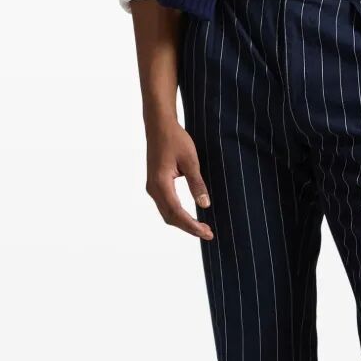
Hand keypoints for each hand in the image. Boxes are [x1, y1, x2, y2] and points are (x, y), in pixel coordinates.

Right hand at [145, 115, 213, 240]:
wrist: (159, 126)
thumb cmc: (175, 139)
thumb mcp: (190, 160)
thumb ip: (197, 183)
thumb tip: (205, 205)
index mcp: (161, 183)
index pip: (177, 212)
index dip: (192, 225)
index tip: (206, 232)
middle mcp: (153, 188)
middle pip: (170, 217)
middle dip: (188, 228)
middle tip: (208, 233)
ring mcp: (152, 187)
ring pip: (167, 213)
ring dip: (183, 222)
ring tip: (201, 228)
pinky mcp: (155, 185)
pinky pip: (165, 206)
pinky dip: (177, 214)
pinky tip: (190, 216)